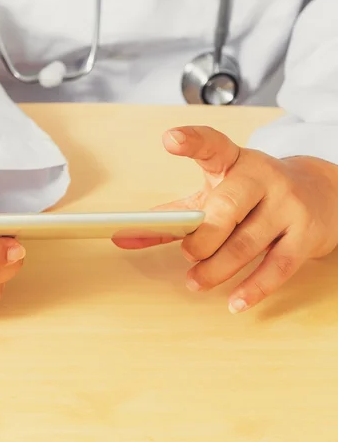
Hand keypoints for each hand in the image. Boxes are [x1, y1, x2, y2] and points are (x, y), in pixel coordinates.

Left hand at [114, 127, 337, 312]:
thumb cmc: (255, 194)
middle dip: (203, 237)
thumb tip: (123, 236)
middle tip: (189, 253)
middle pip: (227, 207)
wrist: (320, 193)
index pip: (212, 145)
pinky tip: (235, 302)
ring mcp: (286, 206)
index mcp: (234, 161)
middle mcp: (261, 178)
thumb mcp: (216, 192)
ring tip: (196, 281)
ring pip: (247, 243)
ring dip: (216, 268)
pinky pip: (277, 267)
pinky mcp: (304, 235)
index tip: (170, 139)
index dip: (191, 141)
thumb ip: (173, 213)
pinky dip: (253, 288)